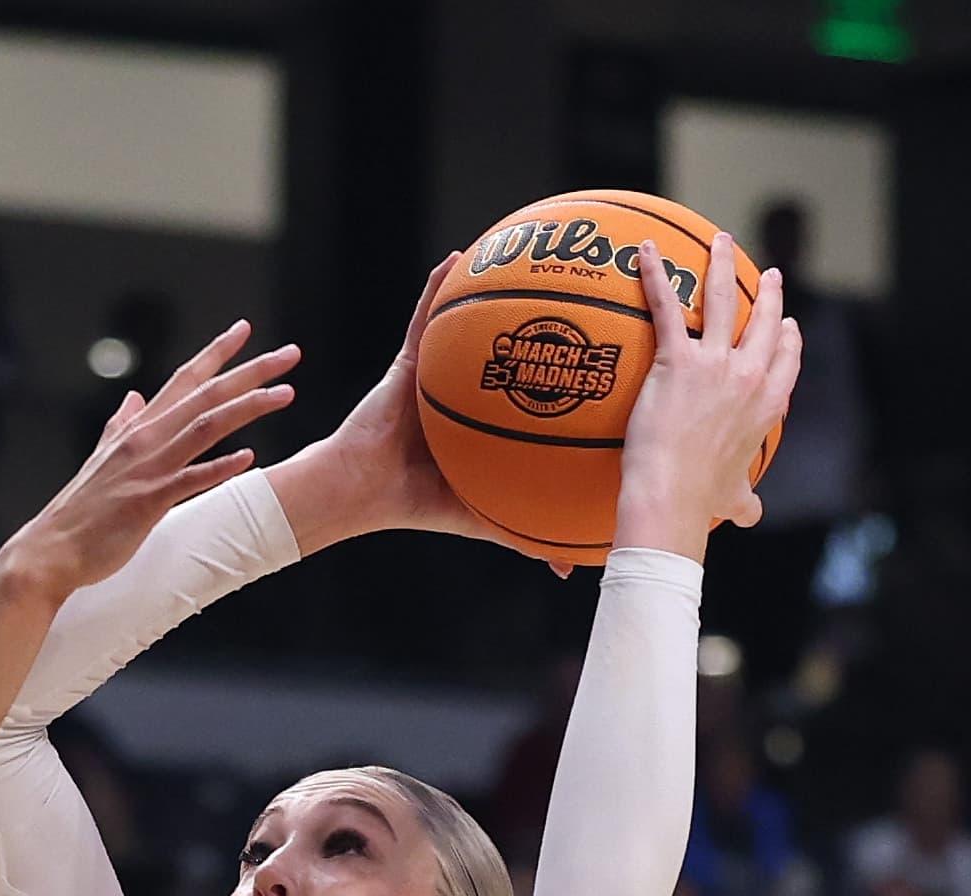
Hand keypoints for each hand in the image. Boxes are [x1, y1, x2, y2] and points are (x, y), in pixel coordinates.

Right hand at [0, 321, 302, 599]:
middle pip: (206, 394)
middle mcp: (145, 440)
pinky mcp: (147, 502)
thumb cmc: (80, 511)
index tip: (245, 329)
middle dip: (251, 372)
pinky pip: (190, 480)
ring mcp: (147, 469)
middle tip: (290, 354)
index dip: (216, 353)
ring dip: (247, 408)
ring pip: (205, 427)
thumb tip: (132, 398)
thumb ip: (120, 426)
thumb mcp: (101, 458)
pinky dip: (220, 467)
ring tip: (285, 395)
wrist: (51, 550)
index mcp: (138, 428)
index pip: (184, 379)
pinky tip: (250, 458)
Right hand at [271, 254, 572, 569]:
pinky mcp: (409, 361)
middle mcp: (470, 390)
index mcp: (488, 422)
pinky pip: (424, 316)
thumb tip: (571, 570)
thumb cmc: (414, 505)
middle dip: (544, 317)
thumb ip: (526, 537)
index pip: (535, 392)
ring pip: (471, 323)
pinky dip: (436, 286)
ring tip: (524, 250)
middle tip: (586, 286)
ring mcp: (439, 372)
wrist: (362, 492)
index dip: (569, 371)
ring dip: (492, 286)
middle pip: (513, 346)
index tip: (609, 353)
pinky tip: (456, 258)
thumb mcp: (484, 516)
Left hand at [613, 230, 800, 560]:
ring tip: (721, 241)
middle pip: (764, 322)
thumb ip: (745, 501)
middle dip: (768, 294)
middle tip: (769, 274)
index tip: (786, 324)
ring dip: (722, 265)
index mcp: (768, 405)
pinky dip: (655, 276)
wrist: (673, 496)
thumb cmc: (701, 502)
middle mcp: (750, 377)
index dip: (787, 338)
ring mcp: (716, 364)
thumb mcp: (734, 499)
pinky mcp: (678, 360)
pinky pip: (667, 308)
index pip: (786, 361)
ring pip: (725, 300)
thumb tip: (752, 515)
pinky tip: (645, 252)